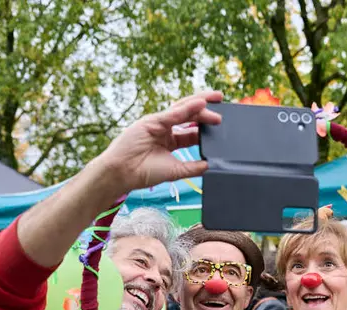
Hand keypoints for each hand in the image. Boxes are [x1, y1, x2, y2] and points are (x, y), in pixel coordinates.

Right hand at [92, 91, 223, 197]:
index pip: (192, 130)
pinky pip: (172, 113)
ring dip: (199, 103)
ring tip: (215, 98)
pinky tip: (200, 104)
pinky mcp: (151, 121)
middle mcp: (164, 129)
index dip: (207, 126)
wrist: (122, 173)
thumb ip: (192, 167)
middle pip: (189, 115)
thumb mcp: (175, 171)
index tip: (222, 125)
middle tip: (223, 106)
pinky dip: (187, 108)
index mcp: (170, 140)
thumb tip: (210, 165)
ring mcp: (158, 123)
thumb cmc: (143, 173)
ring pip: (182, 109)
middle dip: (206, 110)